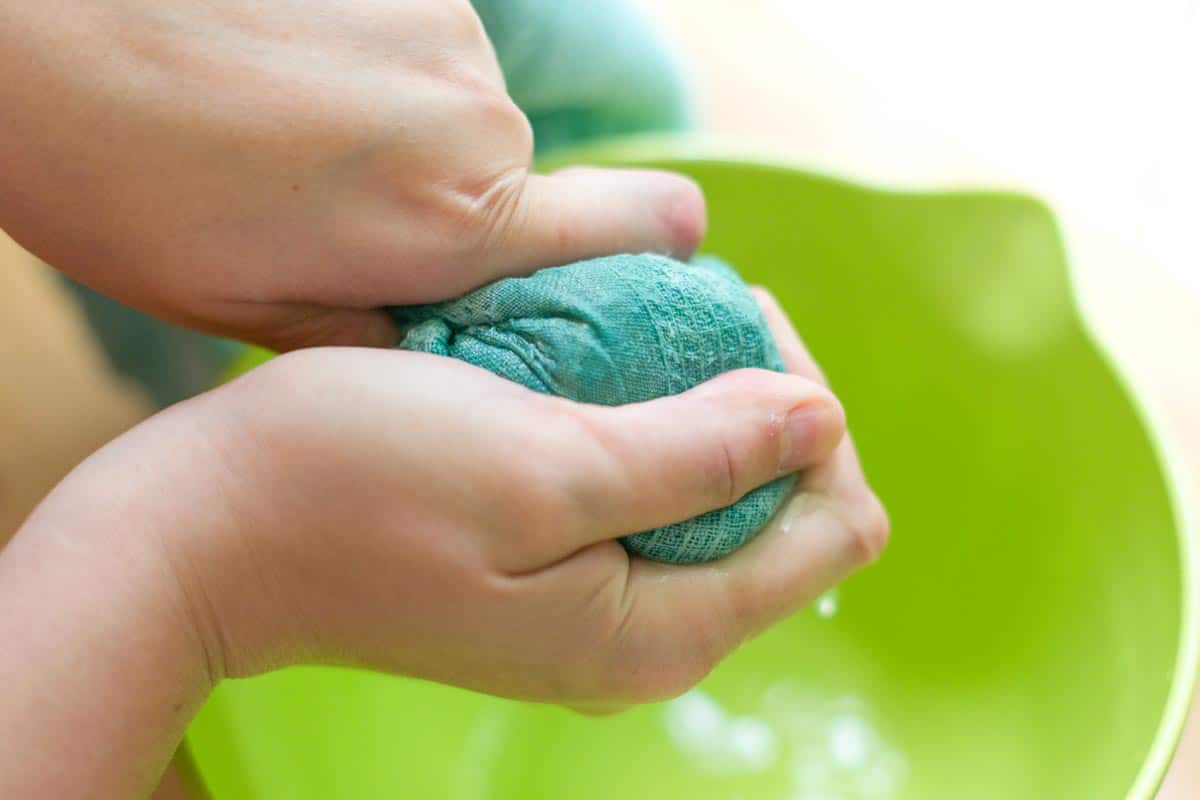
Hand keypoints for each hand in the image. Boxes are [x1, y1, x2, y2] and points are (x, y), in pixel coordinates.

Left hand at [0, 0, 704, 350]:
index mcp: (455, 226)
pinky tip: (287, 75)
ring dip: (406, 135)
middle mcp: (478, 122)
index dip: (655, 253)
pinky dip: (375, 68)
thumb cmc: (123, 182)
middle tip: (351, 215)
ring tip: (293, 138)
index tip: (612, 272)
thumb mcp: (255, 314)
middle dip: (459, 207)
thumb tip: (454, 328)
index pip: (654, 226)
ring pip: (467, 112)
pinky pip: (425, 45)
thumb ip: (387, 326)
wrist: (34, 27)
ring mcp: (445, 33)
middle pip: (526, 180)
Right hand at [164, 295, 886, 704]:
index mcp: (667, 632)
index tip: (738, 330)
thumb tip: (821, 420)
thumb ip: (702, 454)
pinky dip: (641, 430)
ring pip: (719, 502)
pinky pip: (647, 502)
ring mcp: (599, 615)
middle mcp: (649, 641)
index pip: (838, 525)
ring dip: (699, 410)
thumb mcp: (548, 462)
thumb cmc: (361, 484)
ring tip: (636, 337)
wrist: (212, 532)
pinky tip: (588, 377)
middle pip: (787, 515)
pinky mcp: (554, 582)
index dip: (813, 418)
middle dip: (762, 408)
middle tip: (687, 316)